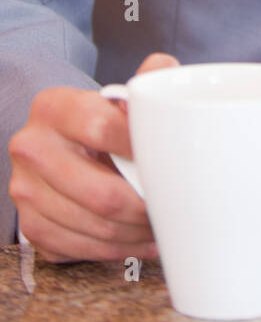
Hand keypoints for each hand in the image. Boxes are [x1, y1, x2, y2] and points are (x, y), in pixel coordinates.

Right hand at [8, 52, 179, 262]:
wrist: (62, 148)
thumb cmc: (101, 123)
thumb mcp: (118, 98)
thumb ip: (144, 84)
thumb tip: (165, 71)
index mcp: (53, 107)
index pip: (101, 128)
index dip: (141, 149)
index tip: (169, 161)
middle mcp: (30, 147)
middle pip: (101, 193)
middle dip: (145, 208)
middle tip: (173, 209)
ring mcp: (25, 189)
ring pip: (95, 226)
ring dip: (136, 234)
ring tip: (162, 226)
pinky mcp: (30, 224)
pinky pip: (81, 248)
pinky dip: (118, 250)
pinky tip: (139, 240)